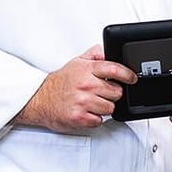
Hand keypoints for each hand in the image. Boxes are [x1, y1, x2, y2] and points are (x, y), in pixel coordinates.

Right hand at [15, 45, 136, 130]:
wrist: (39, 99)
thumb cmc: (60, 82)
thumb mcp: (77, 62)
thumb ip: (95, 54)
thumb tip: (108, 50)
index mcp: (86, 70)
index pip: (114, 69)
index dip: (127, 74)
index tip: (132, 78)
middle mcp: (85, 85)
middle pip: (116, 92)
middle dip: (112, 94)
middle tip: (102, 93)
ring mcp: (82, 102)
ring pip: (110, 108)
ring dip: (104, 107)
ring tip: (93, 103)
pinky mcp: (79, 118)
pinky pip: (100, 120)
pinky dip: (95, 118)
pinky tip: (87, 112)